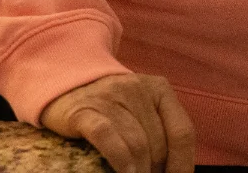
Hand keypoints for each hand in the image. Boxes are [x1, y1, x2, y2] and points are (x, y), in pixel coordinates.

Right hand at [40, 72, 195, 172]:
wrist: (64, 83)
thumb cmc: (110, 104)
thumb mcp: (141, 108)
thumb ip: (159, 131)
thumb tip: (176, 168)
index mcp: (159, 89)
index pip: (182, 131)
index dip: (183, 162)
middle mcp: (137, 89)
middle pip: (158, 142)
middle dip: (157, 170)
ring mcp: (110, 98)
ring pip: (136, 143)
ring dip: (140, 171)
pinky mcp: (83, 111)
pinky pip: (107, 137)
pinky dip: (120, 160)